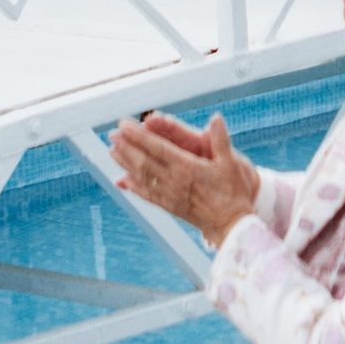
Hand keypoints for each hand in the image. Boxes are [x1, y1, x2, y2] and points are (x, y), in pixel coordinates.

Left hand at [111, 107, 261, 243]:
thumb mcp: (231, 163)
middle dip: (126, 146)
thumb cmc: (233, 192)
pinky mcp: (169, 207)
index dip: (138, 136)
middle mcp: (174, 182)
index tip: (124, 125)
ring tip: (112, 151)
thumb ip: (221, 140)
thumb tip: (216, 118)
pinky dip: (133, 186)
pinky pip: (147, 195)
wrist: (231, 225)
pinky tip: (123, 180)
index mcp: (187, 168)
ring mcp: (169, 196)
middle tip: (111, 134)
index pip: (157, 148)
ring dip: (125, 163)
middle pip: (143, 161)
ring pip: (141, 177)